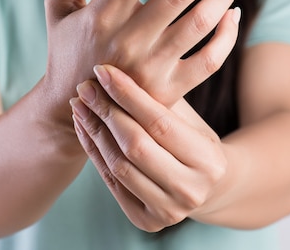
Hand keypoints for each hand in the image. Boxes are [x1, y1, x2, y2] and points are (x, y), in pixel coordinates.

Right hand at [43, 0, 240, 112]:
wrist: (76, 111)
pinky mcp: (169, 91)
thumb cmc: (67, 49)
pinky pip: (209, 61)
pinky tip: (232, 14)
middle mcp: (126, 41)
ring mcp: (150, 69)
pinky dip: (227, 35)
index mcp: (100, 14)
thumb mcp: (59, 6)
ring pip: (199, 24)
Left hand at [71, 64, 227, 231]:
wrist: (208, 185)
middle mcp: (190, 190)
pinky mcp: (147, 221)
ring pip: (119, 166)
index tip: (103, 71)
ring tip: (80, 105)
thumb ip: (161, 99)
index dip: (128, 95)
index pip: (159, 122)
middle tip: (85, 87)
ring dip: (94, 132)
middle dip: (106, 112)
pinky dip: (94, 152)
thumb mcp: (189, 117)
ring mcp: (168, 211)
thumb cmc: (195, 139)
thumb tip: (118, 69)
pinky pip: (111, 182)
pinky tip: (85, 128)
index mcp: (208, 161)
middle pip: (135, 146)